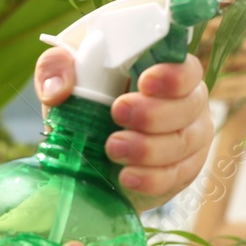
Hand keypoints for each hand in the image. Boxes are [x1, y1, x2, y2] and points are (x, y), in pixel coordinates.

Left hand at [35, 47, 213, 212]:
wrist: (85, 149)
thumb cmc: (84, 98)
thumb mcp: (65, 77)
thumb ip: (56, 66)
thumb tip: (58, 89)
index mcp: (164, 71)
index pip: (185, 68)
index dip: (172, 75)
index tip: (145, 83)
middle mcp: (186, 102)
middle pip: (189, 106)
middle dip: (154, 113)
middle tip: (118, 114)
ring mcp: (188, 138)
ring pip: (184, 142)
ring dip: (149, 148)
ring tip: (113, 148)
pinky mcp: (181, 170)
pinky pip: (176, 176)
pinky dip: (152, 178)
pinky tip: (127, 177)